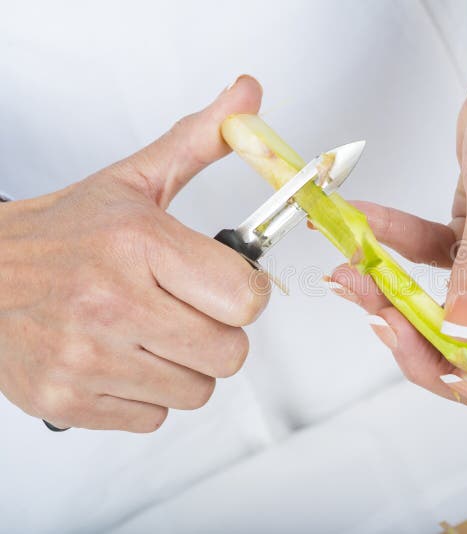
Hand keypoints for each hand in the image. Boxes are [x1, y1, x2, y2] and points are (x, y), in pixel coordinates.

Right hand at [0, 76, 268, 431]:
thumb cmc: (64, 233)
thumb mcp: (134, 181)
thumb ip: (201, 142)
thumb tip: (248, 96)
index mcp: (138, 243)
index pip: (246, 298)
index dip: (244, 293)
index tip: (224, 283)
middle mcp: (111, 303)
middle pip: (230, 353)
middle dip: (218, 332)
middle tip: (186, 309)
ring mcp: (86, 357)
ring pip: (197, 390)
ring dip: (185, 367)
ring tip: (151, 333)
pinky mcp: (69, 399)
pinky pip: (154, 418)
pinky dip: (147, 395)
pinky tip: (122, 358)